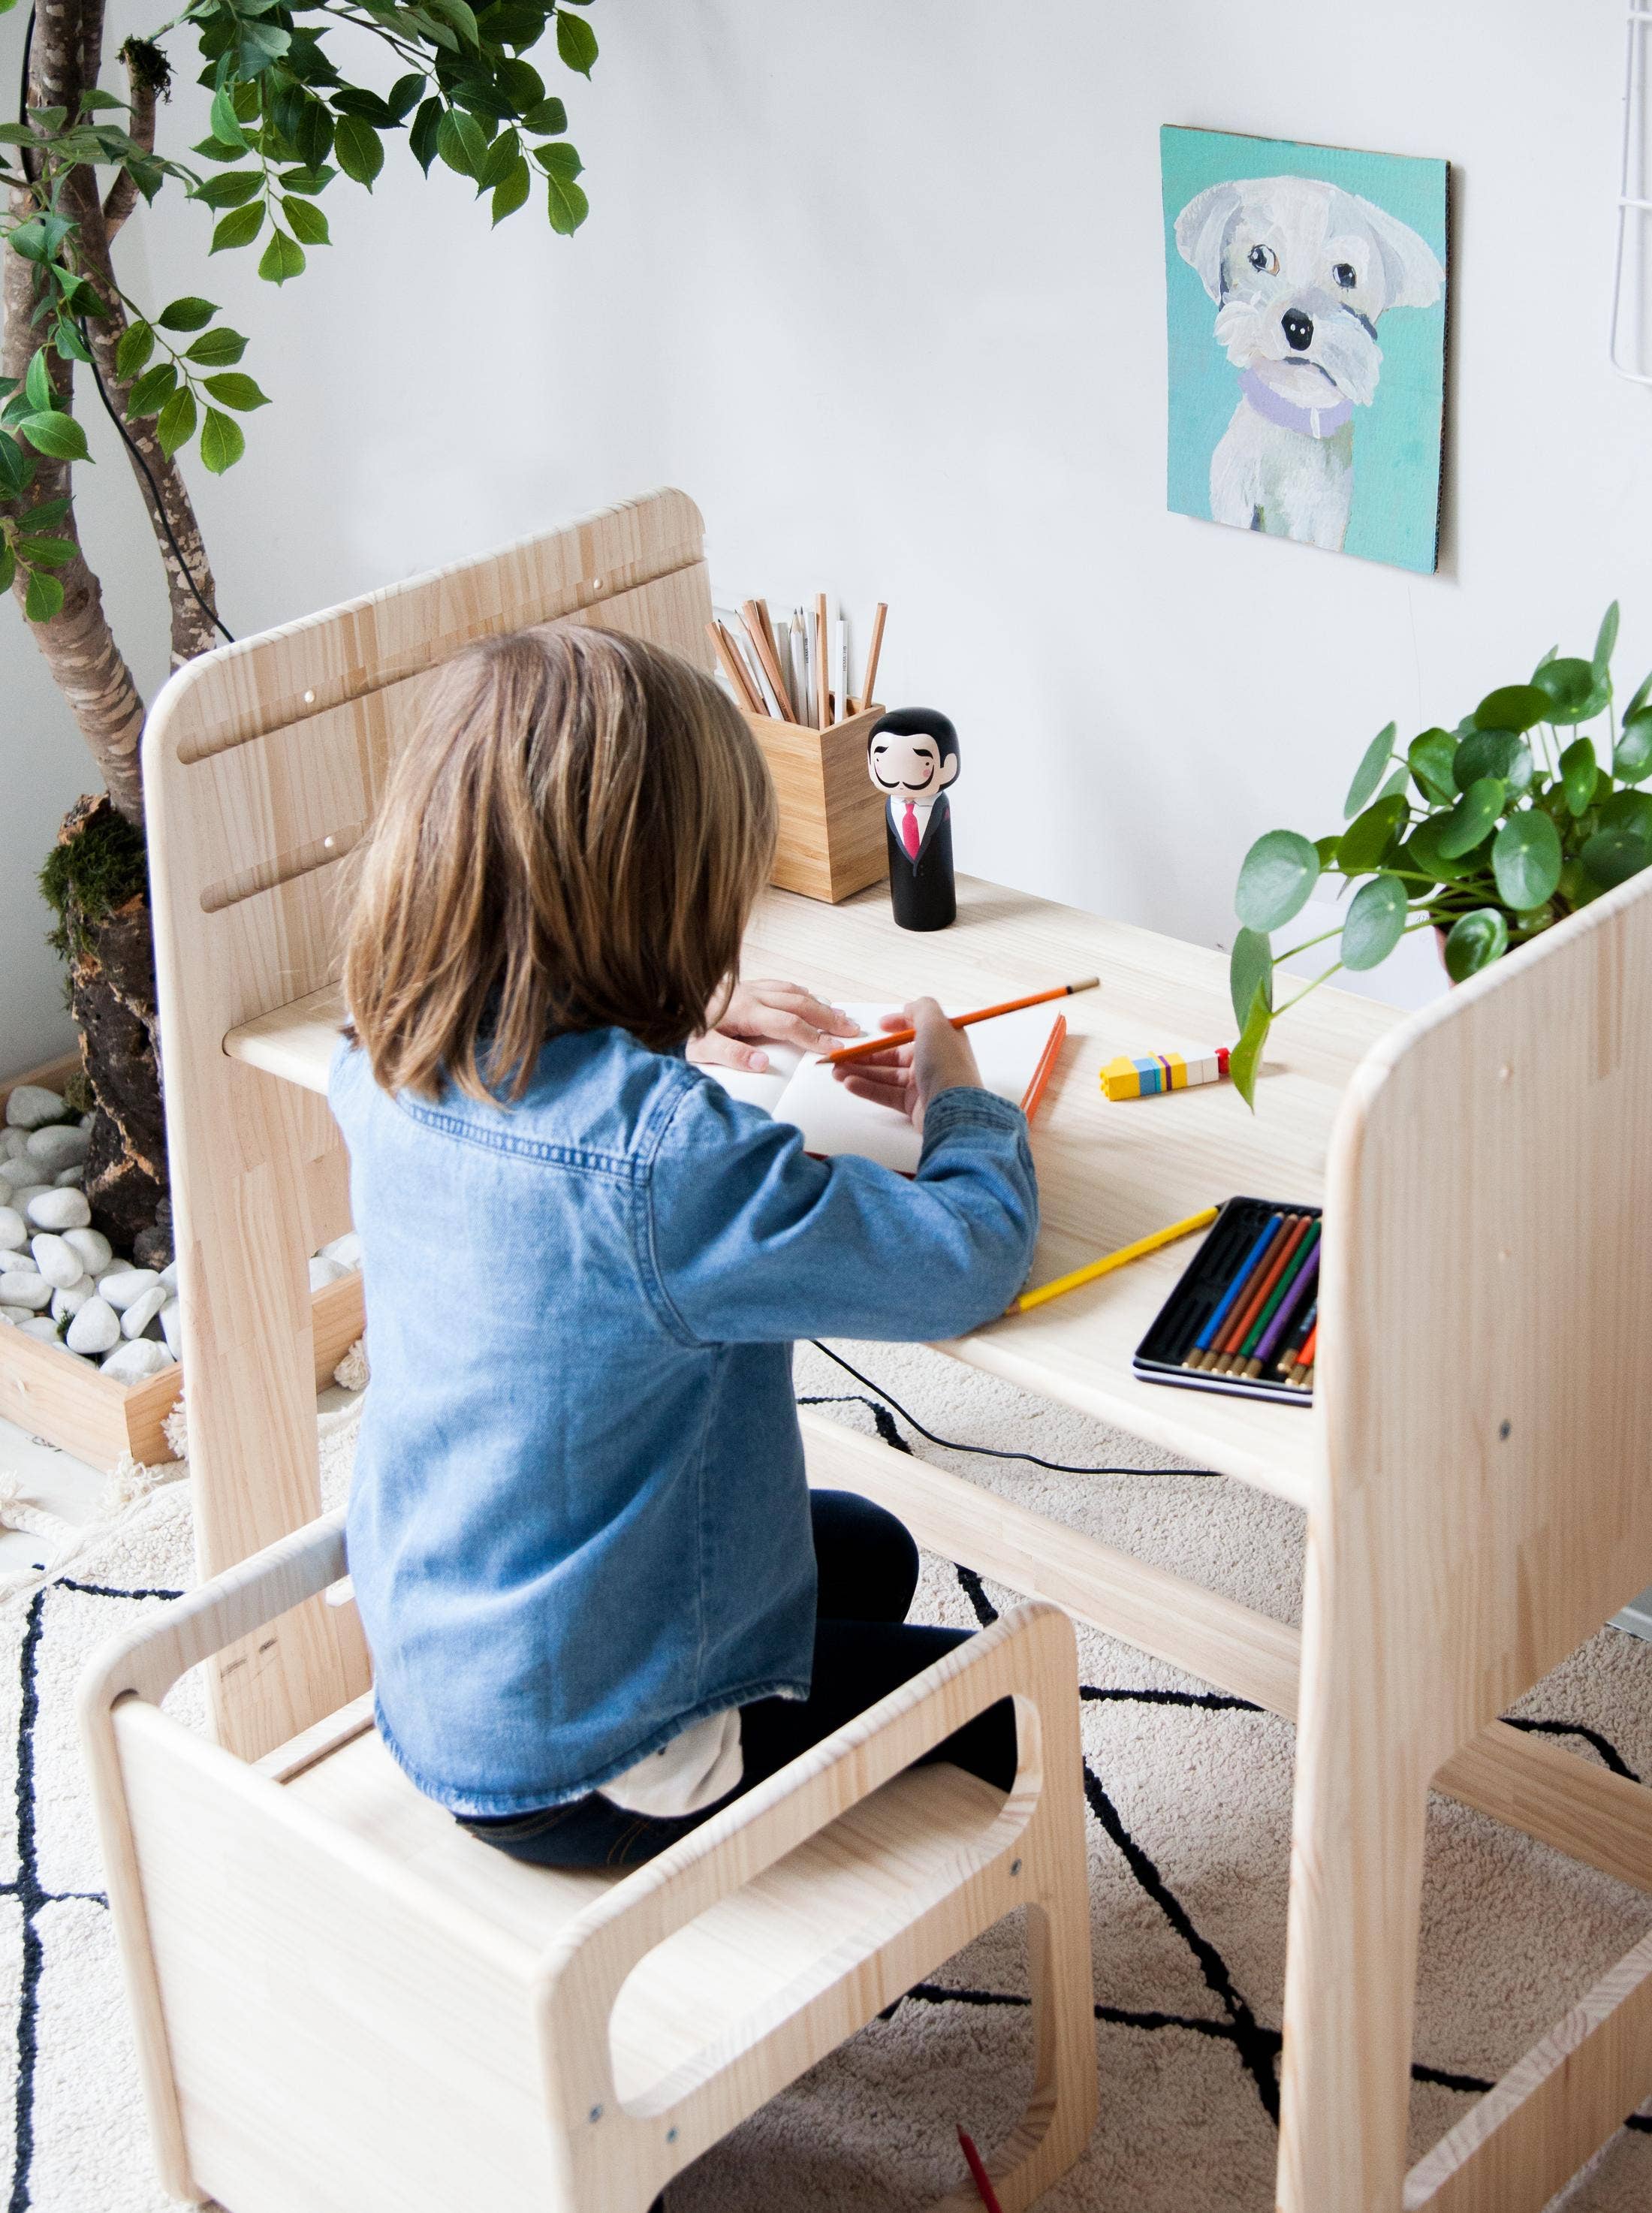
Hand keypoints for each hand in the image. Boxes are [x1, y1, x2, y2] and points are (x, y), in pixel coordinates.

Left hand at [688, 978, 860, 1074]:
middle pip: (800, 1004)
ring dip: (819, 1004)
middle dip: (828, 1018)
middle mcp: (751, 995)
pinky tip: (810, 997)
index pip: (789, 1025)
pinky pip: (781, 985)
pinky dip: (801, 992)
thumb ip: (731, 1056)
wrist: (664, 999)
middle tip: (852, 1029)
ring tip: (840, 1015)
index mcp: (744, 1012)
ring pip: (794, 991)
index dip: (815, 1038)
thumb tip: (761, 1064)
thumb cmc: (681, 1028)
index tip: (835, 1049)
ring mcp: (749, 988)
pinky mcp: (745, 985)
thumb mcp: (699, 1049)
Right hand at [831, 997, 982, 1129]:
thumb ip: (922, 1008)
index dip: (897, 1025)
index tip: (880, 1026)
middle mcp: (932, 1060)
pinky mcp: (913, 1105)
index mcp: (941, 1040)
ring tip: (836, 1071)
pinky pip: (886, 1094)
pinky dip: (867, 1088)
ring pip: (886, 1075)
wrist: (954, 1109)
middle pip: (893, 1054)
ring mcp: (922, 1084)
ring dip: (860, 1071)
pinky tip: (849, 1084)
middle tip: (842, 1056)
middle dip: (867, 1054)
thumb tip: (909, 1007)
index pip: (915, 1029)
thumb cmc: (947, 1064)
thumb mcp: (936, 1024)